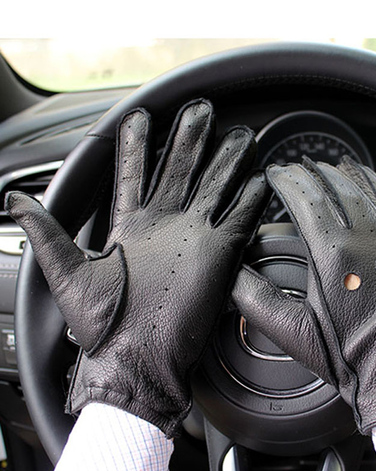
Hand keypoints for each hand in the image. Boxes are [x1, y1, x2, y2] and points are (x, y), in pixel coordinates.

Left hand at [6, 100, 269, 436]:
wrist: (136, 360)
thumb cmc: (101, 325)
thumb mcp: (67, 274)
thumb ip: (45, 233)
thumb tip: (13, 202)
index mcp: (129, 225)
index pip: (133, 173)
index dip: (137, 144)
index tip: (141, 116)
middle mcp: (165, 224)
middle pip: (180, 170)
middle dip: (190, 139)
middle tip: (200, 110)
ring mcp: (194, 236)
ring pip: (213, 186)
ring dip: (225, 160)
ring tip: (236, 135)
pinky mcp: (219, 254)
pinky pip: (238, 219)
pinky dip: (249, 199)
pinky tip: (257, 180)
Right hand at [233, 156, 375, 432]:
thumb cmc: (352, 354)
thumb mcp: (293, 331)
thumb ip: (256, 300)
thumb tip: (230, 277)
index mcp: (334, 253)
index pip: (305, 198)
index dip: (287, 179)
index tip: (276, 171)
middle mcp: (368, 239)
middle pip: (340, 187)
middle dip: (316, 171)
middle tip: (304, 164)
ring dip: (357, 175)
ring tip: (344, 164)